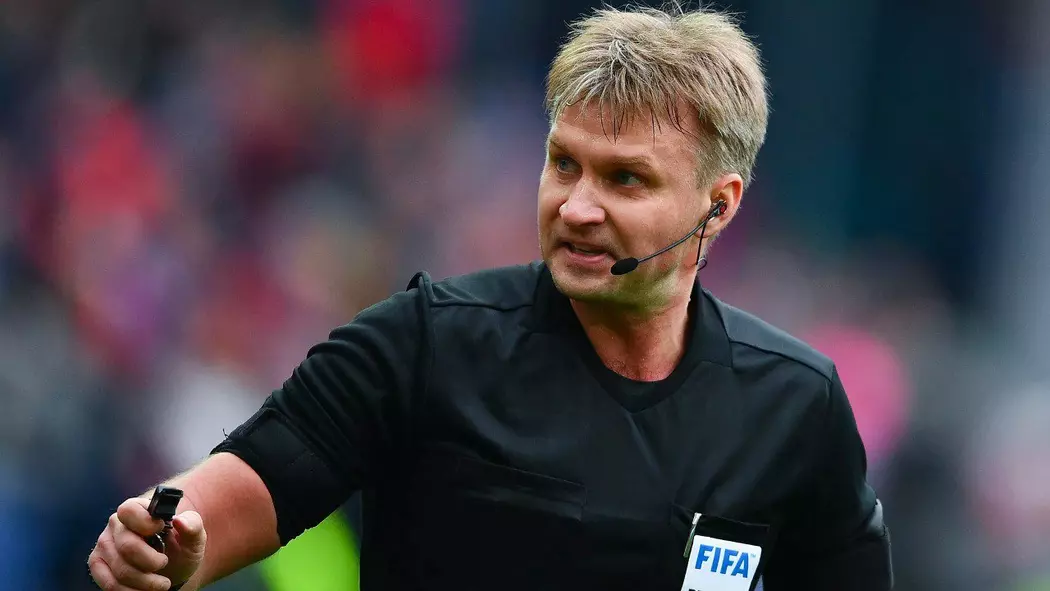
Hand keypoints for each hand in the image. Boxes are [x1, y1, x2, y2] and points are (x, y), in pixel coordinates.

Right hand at [88, 497, 206, 589]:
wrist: (172, 568)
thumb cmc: (181, 547)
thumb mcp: (194, 536)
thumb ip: (193, 525)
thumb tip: (180, 521)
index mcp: (138, 509)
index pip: (129, 510)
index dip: (146, 524)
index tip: (162, 531)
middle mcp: (117, 525)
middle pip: (127, 546)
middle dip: (151, 562)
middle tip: (164, 564)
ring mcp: (104, 545)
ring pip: (120, 570)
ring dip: (145, 582)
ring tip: (161, 583)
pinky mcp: (98, 564)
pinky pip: (109, 584)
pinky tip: (144, 589)